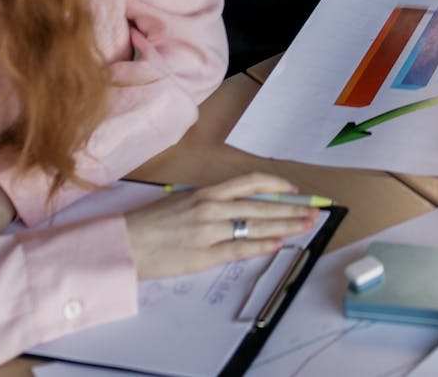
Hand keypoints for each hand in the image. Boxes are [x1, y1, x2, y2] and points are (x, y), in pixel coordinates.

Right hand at [122, 173, 318, 280]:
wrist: (123, 246)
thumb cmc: (150, 224)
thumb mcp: (182, 203)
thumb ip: (210, 203)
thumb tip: (238, 206)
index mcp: (205, 192)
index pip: (250, 182)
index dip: (276, 186)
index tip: (295, 191)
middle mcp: (211, 208)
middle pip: (261, 205)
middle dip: (291, 208)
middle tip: (314, 211)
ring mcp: (209, 232)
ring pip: (256, 225)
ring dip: (285, 226)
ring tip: (305, 226)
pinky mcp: (204, 256)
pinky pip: (240, 249)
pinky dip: (262, 245)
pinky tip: (279, 244)